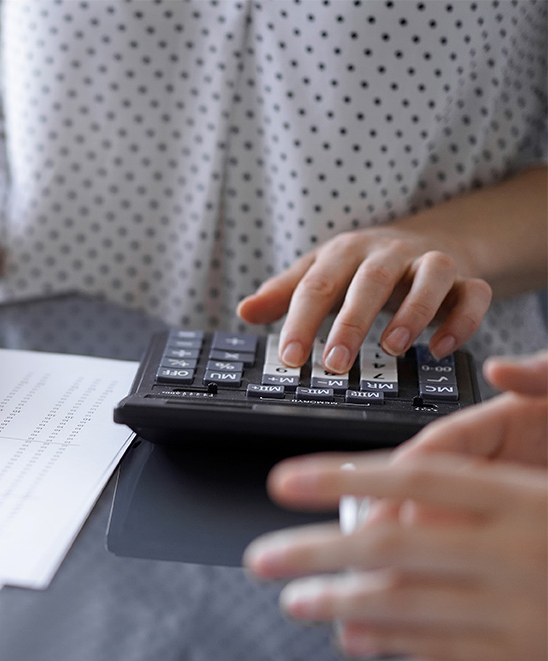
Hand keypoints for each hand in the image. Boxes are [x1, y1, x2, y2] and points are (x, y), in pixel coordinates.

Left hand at [237, 227, 491, 371]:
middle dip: (352, 323)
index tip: (290, 358)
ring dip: (413, 313)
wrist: (430, 240)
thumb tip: (244, 311)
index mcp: (344, 252)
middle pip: (371, 280)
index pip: (317, 285)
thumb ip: (283, 294)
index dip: (301, 321)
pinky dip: (463, 320)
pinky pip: (474, 294)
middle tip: (334, 363)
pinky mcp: (467, 278)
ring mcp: (430, 262)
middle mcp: (388, 253)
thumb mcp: (319, 273)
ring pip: (430, 278)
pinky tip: (441, 349)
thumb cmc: (362, 266)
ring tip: (392, 349)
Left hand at [244, 353, 547, 660]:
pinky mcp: (523, 652)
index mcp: (523, 497)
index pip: (416, 479)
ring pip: (410, 605)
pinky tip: (352, 636)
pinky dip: (393, 641)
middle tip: (261, 557)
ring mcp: (517, 608)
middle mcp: (513, 552)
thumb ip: (547, 404)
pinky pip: (445, 647)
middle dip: (317, 553)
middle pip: (394, 550)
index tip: (284, 479)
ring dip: (342, 602)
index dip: (342, 476)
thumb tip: (504, 372)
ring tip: (292, 598)